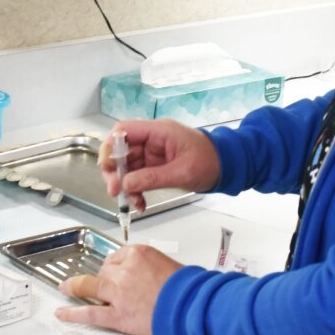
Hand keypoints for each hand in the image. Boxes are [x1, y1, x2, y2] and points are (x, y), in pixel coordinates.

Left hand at [55, 244, 181, 334]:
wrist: (191, 305)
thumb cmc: (186, 287)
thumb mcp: (167, 264)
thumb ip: (147, 266)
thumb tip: (141, 274)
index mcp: (138, 253)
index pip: (117, 257)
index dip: (116, 266)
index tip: (117, 271)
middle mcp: (124, 270)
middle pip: (104, 270)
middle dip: (104, 277)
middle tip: (109, 285)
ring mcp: (118, 293)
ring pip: (90, 286)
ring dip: (75, 287)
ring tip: (66, 288)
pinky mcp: (118, 315)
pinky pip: (90, 313)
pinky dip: (73, 314)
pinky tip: (62, 313)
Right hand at [98, 119, 220, 211]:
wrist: (227, 167)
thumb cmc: (210, 161)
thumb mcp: (182, 171)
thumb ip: (152, 177)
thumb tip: (126, 184)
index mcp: (159, 131)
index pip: (124, 130)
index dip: (111, 146)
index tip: (107, 166)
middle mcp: (152, 140)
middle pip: (121, 150)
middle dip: (115, 171)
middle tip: (115, 190)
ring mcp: (153, 153)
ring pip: (127, 167)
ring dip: (125, 185)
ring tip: (131, 202)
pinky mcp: (155, 166)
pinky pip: (137, 177)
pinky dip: (135, 190)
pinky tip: (139, 203)